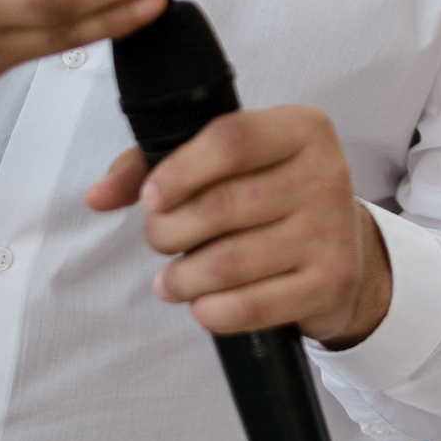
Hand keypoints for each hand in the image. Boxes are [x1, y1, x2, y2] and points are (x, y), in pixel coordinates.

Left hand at [85, 105, 393, 347]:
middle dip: (170, 232)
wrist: (342, 246)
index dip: (180, 171)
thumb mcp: (227, 162)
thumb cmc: (269, 196)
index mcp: (301, 129)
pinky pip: (253, 306)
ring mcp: (332, 230)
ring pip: (232, 262)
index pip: (232, 140)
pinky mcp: (331, 281)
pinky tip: (202, 305)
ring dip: (183, 279)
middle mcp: (325, 173)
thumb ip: (155, 166)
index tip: (151, 198)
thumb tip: (98, 195)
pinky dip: (213, 311)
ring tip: (171, 280)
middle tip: (159, 240)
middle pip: (224, 206)